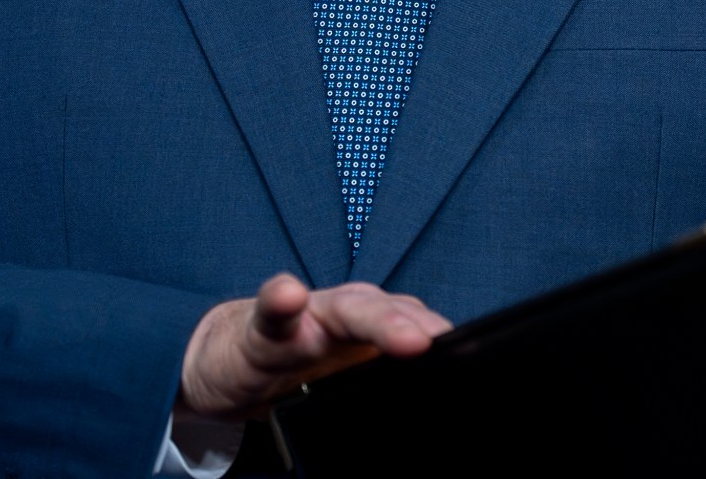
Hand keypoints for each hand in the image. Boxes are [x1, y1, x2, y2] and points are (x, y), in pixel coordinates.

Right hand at [177, 273, 451, 421]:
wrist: (231, 359)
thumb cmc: (302, 362)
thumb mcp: (350, 374)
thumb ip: (390, 380)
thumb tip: (440, 410)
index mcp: (379, 326)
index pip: (420, 328)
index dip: (445, 339)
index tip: (473, 355)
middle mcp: (352, 313)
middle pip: (391, 314)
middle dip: (419, 327)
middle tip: (440, 343)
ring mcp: (310, 317)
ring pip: (348, 311)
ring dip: (377, 319)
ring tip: (404, 335)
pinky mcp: (263, 331)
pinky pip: (273, 314)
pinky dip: (281, 301)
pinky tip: (288, 295)